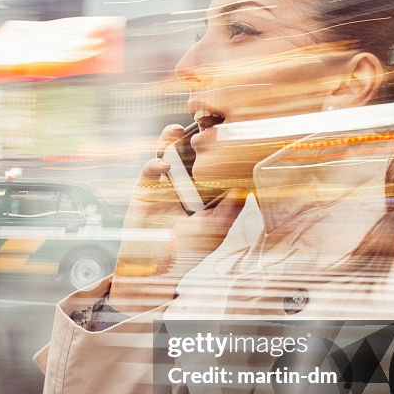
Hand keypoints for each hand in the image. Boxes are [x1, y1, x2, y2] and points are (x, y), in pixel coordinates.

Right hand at [108, 125, 243, 312]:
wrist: (158, 271)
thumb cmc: (188, 252)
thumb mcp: (216, 229)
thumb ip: (231, 208)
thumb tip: (249, 187)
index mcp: (201, 190)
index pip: (207, 161)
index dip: (213, 145)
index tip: (222, 130)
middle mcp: (182, 184)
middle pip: (185, 151)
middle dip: (190, 134)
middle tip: (197, 122)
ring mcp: (162, 186)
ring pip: (165, 153)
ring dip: (168, 140)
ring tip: (175, 131)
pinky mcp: (144, 192)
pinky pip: (147, 172)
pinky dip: (154, 165)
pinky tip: (163, 166)